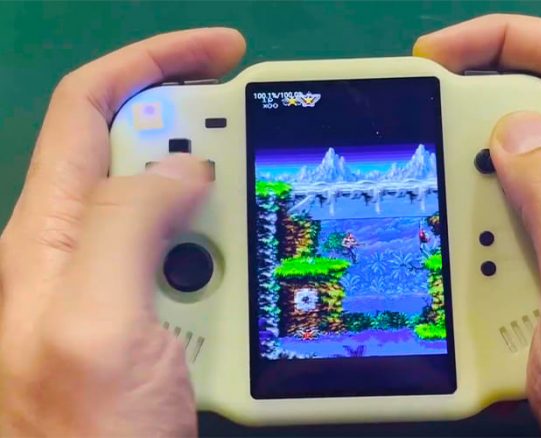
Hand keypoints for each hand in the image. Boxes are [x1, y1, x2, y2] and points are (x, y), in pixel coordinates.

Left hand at [0, 29, 244, 435]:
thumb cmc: (84, 435)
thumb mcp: (95, 321)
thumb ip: (127, 225)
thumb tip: (185, 169)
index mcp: (50, 235)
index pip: (90, 110)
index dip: (152, 64)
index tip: (224, 52)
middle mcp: (82, 251)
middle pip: (141, 153)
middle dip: (203, 137)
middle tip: (259, 150)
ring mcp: (123, 288)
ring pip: (180, 211)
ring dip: (226, 212)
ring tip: (259, 239)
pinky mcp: (160, 319)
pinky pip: (202, 264)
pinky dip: (235, 258)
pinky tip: (254, 282)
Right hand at [415, 15, 540, 434]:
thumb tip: (517, 128)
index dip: (508, 40)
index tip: (436, 59)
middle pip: (536, 121)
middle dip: (472, 138)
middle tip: (431, 177)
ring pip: (511, 185)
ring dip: (469, 211)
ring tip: (456, 260)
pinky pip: (506, 238)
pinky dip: (473, 249)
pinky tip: (467, 287)